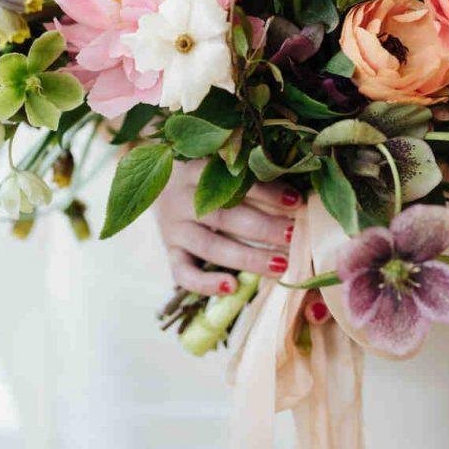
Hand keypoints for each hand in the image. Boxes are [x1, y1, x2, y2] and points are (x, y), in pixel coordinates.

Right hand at [155, 159, 301, 295]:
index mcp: (196, 169)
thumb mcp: (213, 161)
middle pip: (226, 216)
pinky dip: (205, 284)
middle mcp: (182, 198)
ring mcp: (174, 227)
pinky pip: (182, 273)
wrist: (152, 177)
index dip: (267, 192)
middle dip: (264, 227)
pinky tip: (232, 287)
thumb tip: (291, 189)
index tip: (296, 201)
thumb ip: (242, 172)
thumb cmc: (198, 169)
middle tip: (294, 235)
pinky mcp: (169, 250)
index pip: (234, 182)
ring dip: (248, 258)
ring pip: (211, 246)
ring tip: (280, 265)